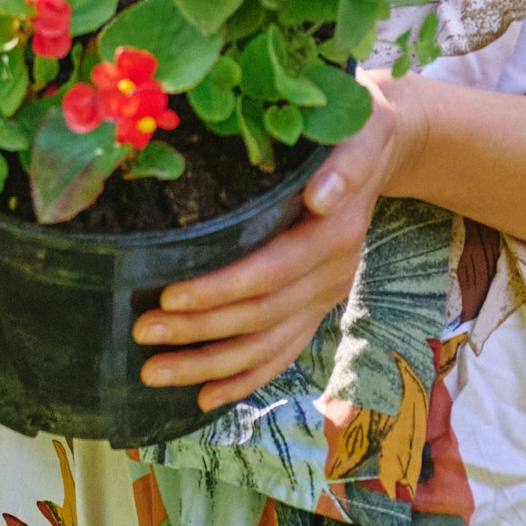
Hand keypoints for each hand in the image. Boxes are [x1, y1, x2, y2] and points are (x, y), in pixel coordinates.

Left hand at [132, 72, 421, 412]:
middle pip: (260, 316)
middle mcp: (332, 273)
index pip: (270, 272)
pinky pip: (281, 353)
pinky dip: (243, 379)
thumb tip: (321, 195)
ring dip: (209, 367)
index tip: (167, 297)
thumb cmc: (353, 127)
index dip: (220, 289)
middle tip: (140, 334)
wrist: (384, 147)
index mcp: (335, 232)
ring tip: (153, 374)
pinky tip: (204, 398)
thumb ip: (341, 164)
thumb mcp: (357, 129)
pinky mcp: (317, 306)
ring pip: (265, 346)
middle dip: (198, 331)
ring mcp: (326, 295)